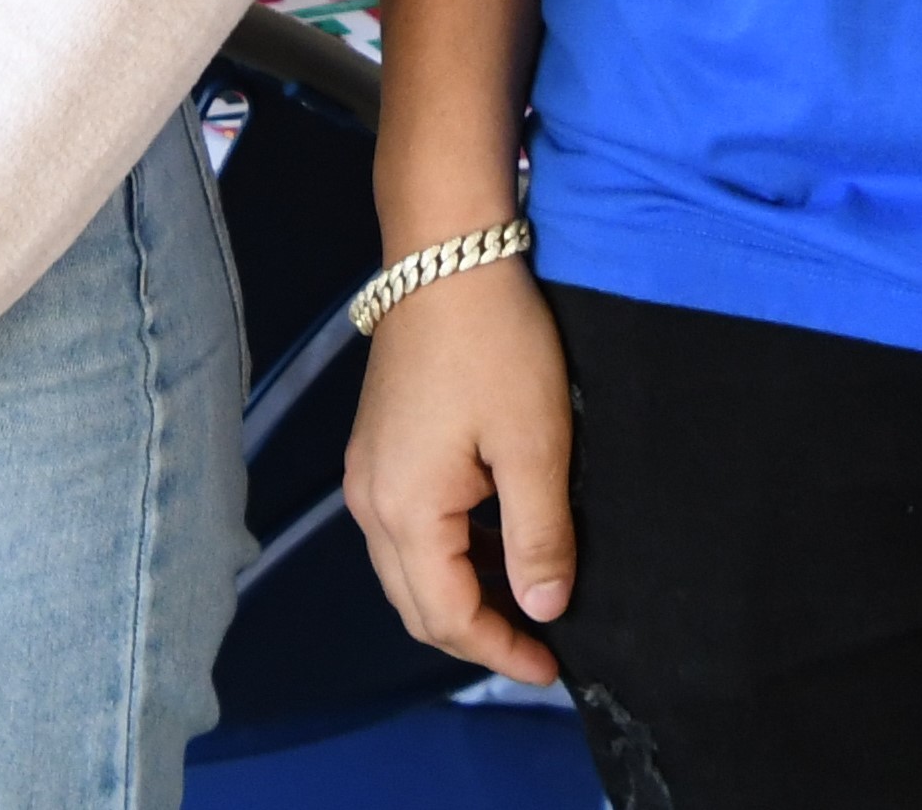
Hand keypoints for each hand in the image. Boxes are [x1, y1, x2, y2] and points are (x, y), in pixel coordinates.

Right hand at [344, 259, 576, 687]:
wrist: (447, 255)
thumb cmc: (496, 345)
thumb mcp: (536, 444)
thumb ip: (539, 536)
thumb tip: (543, 609)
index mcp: (405, 513)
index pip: (448, 617)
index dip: (500, 651)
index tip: (552, 666)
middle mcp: (371, 503)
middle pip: (417, 604)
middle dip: (478, 632)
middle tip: (540, 644)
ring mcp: (368, 473)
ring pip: (410, 568)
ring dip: (463, 591)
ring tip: (526, 594)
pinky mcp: (378, 445)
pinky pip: (408, 526)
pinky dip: (450, 550)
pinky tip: (495, 538)